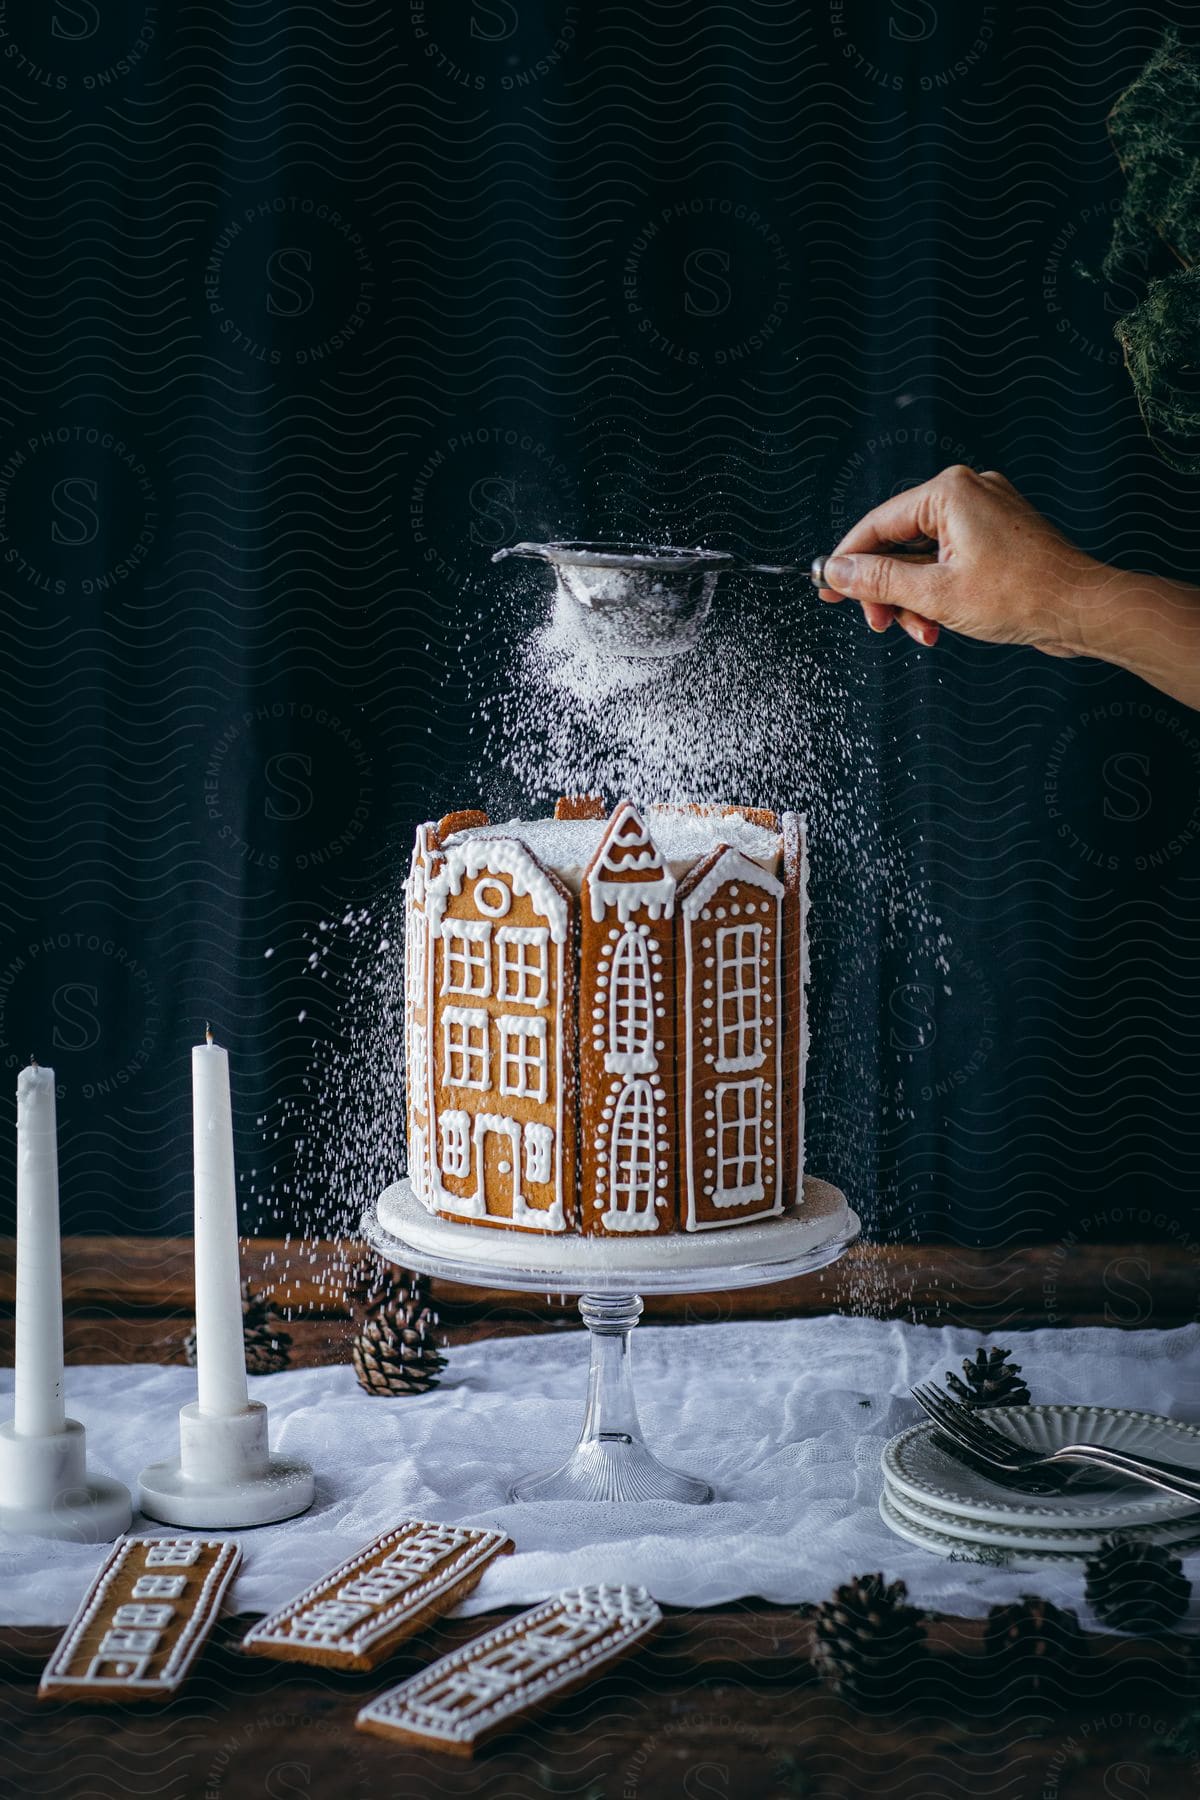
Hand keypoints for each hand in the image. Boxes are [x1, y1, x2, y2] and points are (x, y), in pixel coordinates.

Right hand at [818, 465, 1102, 654]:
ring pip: (923, 557)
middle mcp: (967, 493)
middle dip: (888, 589)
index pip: (877, 524)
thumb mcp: (935, 594)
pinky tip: (941, 623)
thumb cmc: (1021, 596)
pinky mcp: (998, 535)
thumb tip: (837, 573)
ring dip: (915, 599)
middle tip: (877, 622)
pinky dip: (939, 592)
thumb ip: (879, 581)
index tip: (826, 587)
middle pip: (899, 542)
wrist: (1082, 609)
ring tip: (923, 632)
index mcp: (949, 493)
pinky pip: (949, 560)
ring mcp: (985, 513)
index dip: (848, 561)